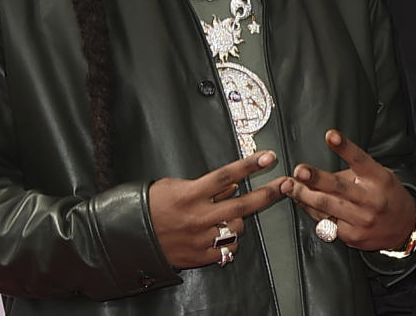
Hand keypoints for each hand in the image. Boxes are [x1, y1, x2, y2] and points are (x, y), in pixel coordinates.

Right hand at [148, 151, 286, 268]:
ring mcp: (200, 239)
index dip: (249, 165)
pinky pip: (227, 249)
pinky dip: (228, 242)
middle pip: (242, 204)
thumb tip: (231, 185)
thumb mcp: (176, 186)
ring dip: (238, 221)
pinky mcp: (199, 257)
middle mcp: (198, 217)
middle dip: (267, 193)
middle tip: (286, 184)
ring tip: (225, 217)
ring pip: (237, 229)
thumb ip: (205, 187)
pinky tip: (220, 235)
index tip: (269, 157)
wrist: (130, 237)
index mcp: (190, 194)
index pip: (227, 176)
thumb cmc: (153, 206)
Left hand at [279, 130, 415, 250]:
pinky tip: (301, 202)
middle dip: (315, 179)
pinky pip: (325, 223)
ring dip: (304, 195)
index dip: (344, 147)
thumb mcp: (379, 176)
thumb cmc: (387, 195)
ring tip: (289, 186)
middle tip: (298, 171)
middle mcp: (370, 200)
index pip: (360, 159)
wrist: (404, 228)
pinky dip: (311, 211)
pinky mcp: (351, 237)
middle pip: (338, 187)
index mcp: (378, 179)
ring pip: (326, 207)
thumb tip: (321, 173)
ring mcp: (360, 220)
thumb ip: (353, 172)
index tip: (330, 135)